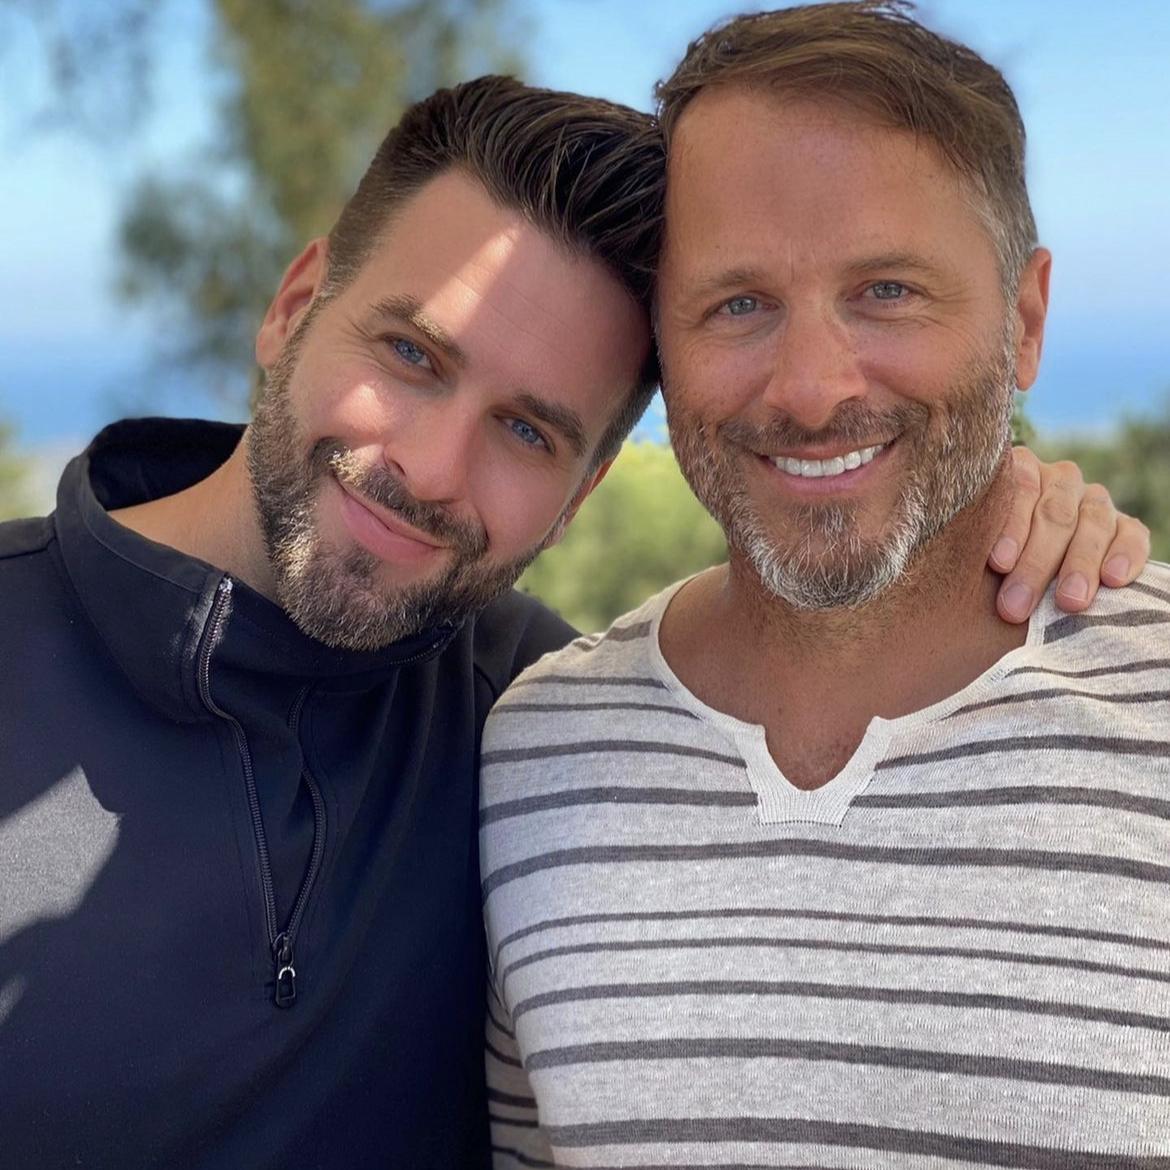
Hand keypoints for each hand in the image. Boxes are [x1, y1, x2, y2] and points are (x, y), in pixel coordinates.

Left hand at [989, 447, 1149, 622]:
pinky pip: (1132, 535)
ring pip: (1093, 523)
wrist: (1034, 572)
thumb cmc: (991, 562)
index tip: (998, 564)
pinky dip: (1124, 556)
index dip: (1010, 527)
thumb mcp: (982, 548)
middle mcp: (1060, 480)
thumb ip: (981, 547)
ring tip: (1068, 602)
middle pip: (1054, 514)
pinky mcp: (1126, 526)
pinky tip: (1112, 580)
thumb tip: (975, 566)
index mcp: (1021, 471)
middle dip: (1036, 563)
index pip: (1019, 488)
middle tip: (1018, 604)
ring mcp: (1095, 501)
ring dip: (1079, 565)